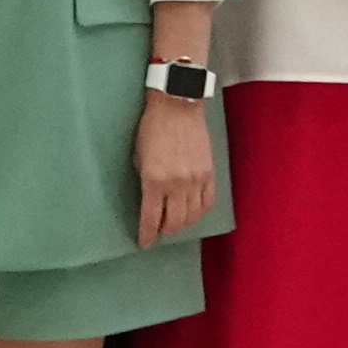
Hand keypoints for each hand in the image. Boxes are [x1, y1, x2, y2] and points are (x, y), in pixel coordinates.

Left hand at [132, 87, 217, 245]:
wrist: (177, 105)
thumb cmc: (151, 128)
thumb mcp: (138, 156)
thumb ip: (145, 181)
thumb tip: (149, 201)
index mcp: (155, 180)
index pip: (151, 219)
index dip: (147, 235)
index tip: (144, 243)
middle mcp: (177, 184)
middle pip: (174, 222)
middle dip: (164, 231)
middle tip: (158, 230)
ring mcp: (196, 180)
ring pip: (192, 217)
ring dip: (182, 224)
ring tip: (174, 223)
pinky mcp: (209, 173)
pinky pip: (207, 203)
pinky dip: (199, 213)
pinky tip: (192, 213)